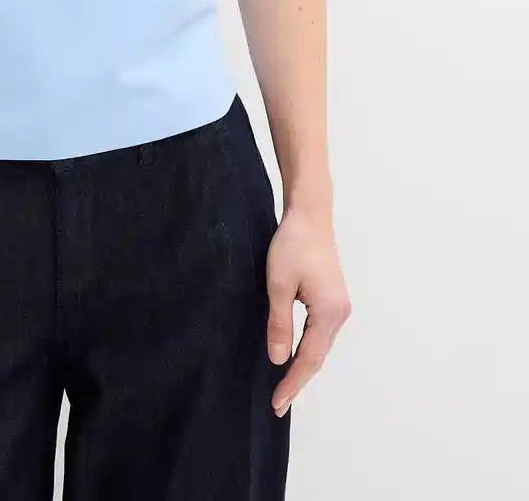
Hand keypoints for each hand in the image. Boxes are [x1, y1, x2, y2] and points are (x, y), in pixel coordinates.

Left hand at [265, 203, 351, 416]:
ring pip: (320, 346)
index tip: (277, 403)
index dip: (292, 383)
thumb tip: (279, 360)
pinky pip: (321, 333)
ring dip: (304, 366)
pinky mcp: (333, 298)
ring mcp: (339, 306)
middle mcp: (340, 314)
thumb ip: (279, 323)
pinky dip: (308, 349)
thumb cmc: (292, 244)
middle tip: (278, 404)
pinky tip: (296, 356)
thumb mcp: (278, 284)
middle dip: (298, 381)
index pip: (309, 359)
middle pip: (318, 357)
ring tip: (285, 387)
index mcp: (328, 313)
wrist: (310, 214)